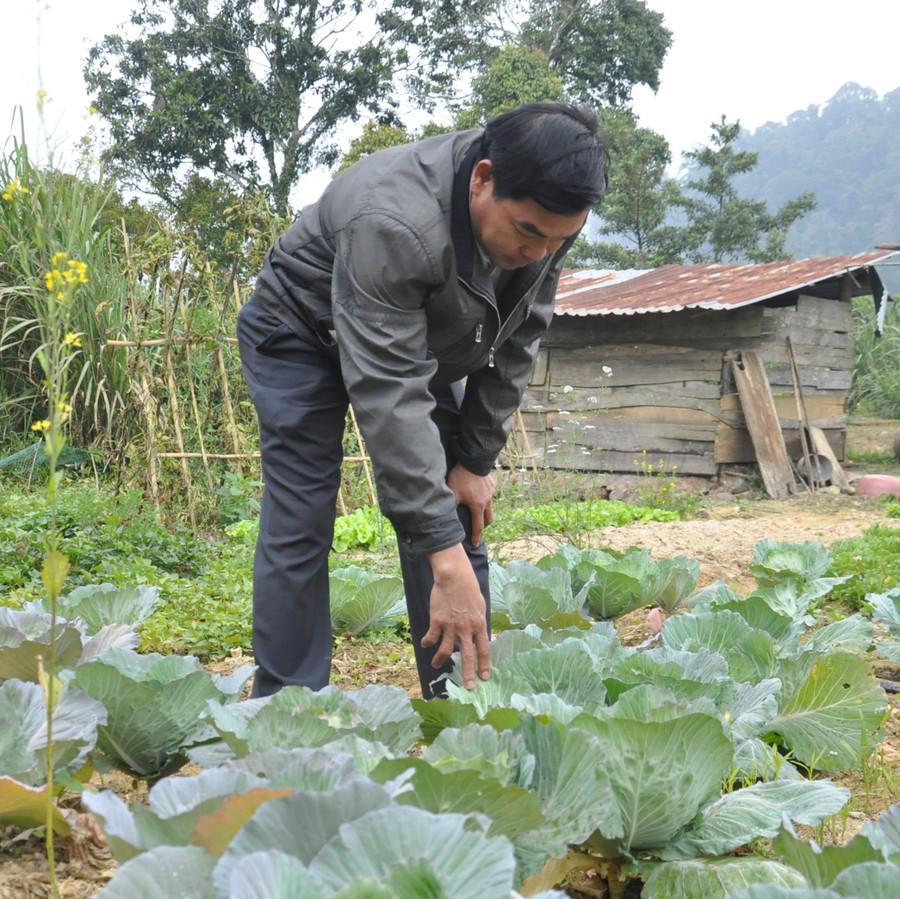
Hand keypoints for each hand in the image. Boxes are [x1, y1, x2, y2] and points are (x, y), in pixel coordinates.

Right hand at [421, 543, 490, 689]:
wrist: (453, 576)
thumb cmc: (469, 588)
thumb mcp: (481, 606)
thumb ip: (480, 622)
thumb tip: (482, 635)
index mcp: (479, 624)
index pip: (484, 650)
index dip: (485, 665)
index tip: (485, 677)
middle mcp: (465, 628)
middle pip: (467, 656)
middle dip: (468, 673)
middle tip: (469, 687)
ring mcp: (450, 626)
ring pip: (445, 650)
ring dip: (440, 661)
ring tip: (437, 666)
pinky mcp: (437, 621)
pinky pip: (431, 638)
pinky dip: (428, 643)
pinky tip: (425, 645)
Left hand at [447, 464, 494, 544]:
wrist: (473, 461)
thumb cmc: (461, 477)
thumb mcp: (453, 493)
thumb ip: (451, 507)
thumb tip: (446, 518)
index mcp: (478, 506)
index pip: (478, 526)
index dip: (476, 537)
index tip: (475, 544)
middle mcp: (487, 501)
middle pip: (488, 519)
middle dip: (483, 526)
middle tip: (476, 528)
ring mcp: (491, 493)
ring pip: (490, 507)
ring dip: (484, 512)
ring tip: (475, 511)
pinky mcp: (492, 485)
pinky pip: (489, 496)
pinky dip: (484, 499)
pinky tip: (477, 494)